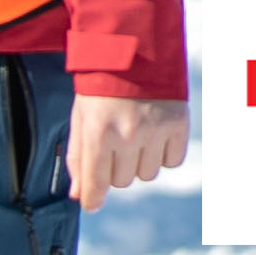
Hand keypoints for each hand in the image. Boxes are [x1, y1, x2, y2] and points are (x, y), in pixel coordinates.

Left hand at [65, 93, 185, 209]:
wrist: (134, 50)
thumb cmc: (100, 86)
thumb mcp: (81, 116)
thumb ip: (78, 156)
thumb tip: (79, 195)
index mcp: (97, 131)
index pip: (96, 181)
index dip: (93, 197)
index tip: (92, 204)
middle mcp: (128, 134)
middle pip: (121, 181)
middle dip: (114, 167)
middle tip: (113, 142)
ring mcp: (155, 130)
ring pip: (146, 175)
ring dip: (138, 162)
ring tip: (133, 135)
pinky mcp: (178, 125)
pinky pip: (172, 162)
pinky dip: (162, 154)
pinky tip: (154, 133)